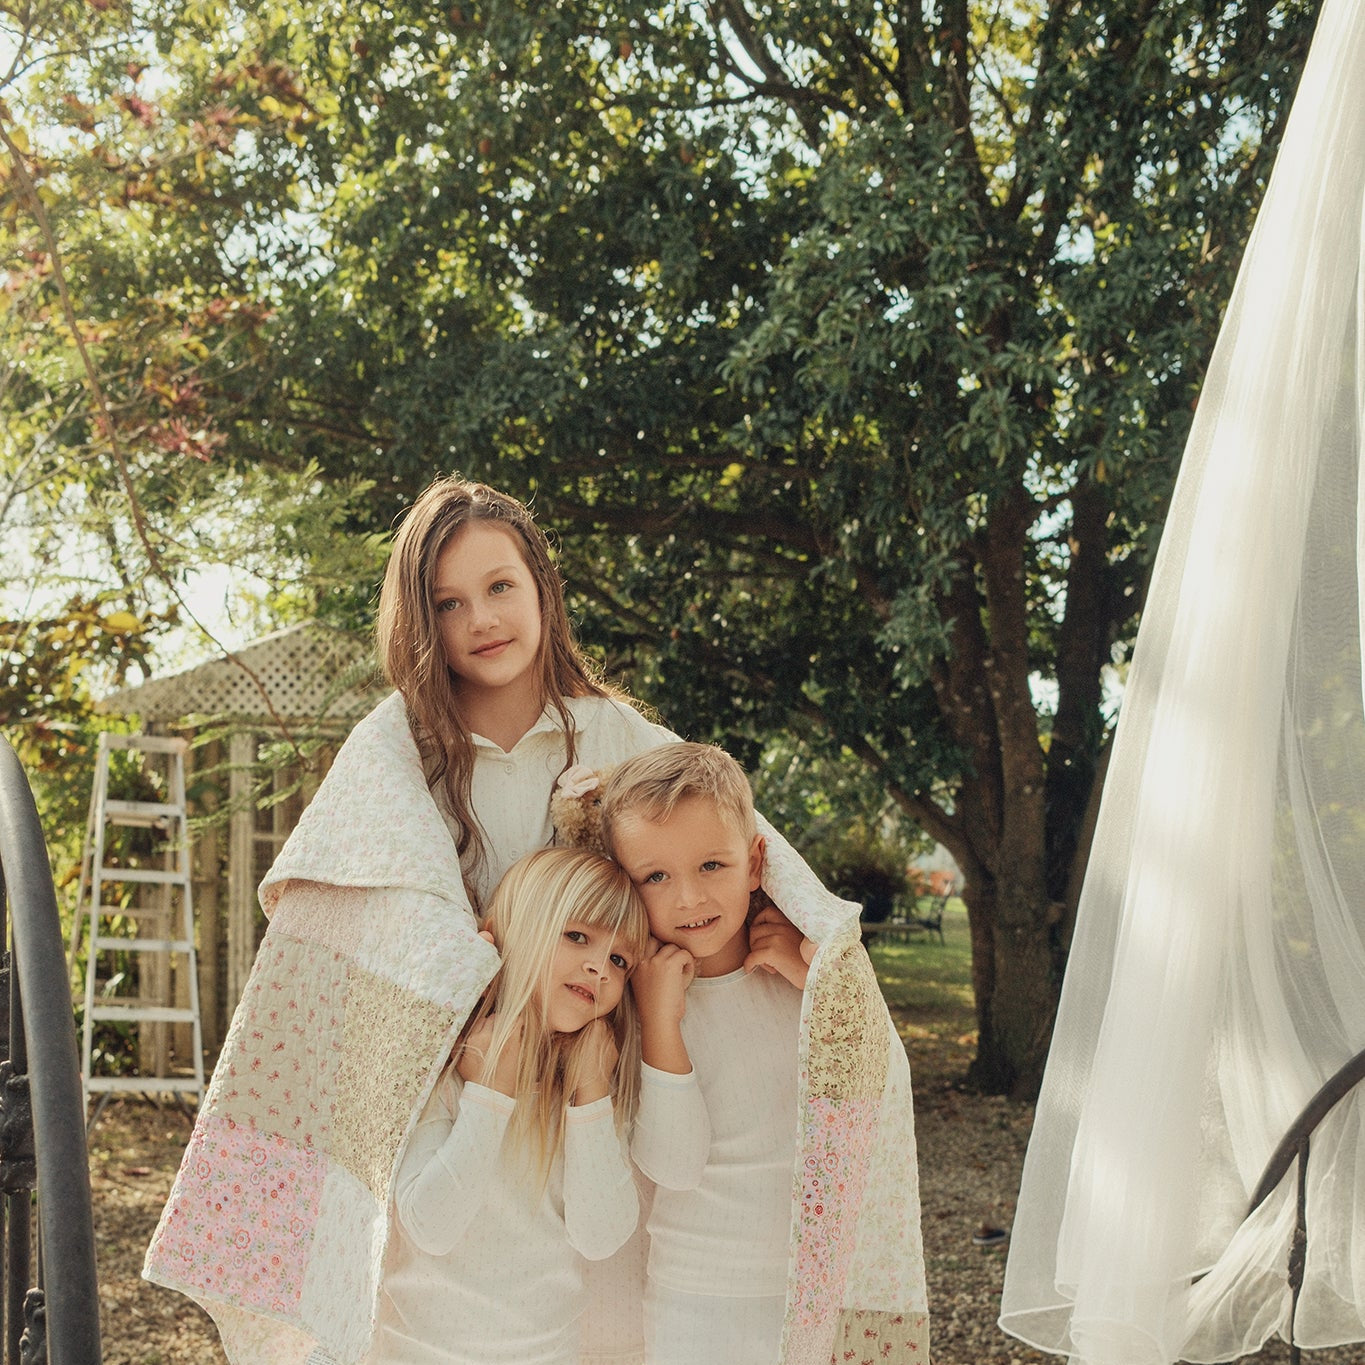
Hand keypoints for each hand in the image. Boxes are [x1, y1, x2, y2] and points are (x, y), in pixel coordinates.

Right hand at [455, 1014, 521, 1095]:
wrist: (491, 1091)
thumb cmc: (476, 1079)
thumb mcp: (460, 1063)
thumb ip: (458, 1047)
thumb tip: (458, 1034)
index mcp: (473, 1039)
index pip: (481, 1021)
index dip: (486, 1024)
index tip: (490, 1030)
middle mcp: (485, 1035)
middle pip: (492, 1018)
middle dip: (496, 1022)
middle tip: (500, 1030)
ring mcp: (500, 1038)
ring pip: (503, 1018)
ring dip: (506, 1021)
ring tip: (509, 1028)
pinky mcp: (513, 1041)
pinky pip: (517, 1022)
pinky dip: (518, 1021)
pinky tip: (519, 1025)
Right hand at [571, 1018, 618, 1105]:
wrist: (591, 1088)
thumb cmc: (577, 1066)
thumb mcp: (564, 1046)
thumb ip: (564, 1033)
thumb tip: (559, 1027)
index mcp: (597, 1026)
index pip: (593, 1013)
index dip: (585, 1016)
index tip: (580, 1021)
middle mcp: (608, 1032)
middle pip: (600, 1022)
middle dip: (591, 1025)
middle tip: (582, 1031)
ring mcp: (613, 1043)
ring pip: (605, 1033)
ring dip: (597, 1035)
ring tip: (587, 1043)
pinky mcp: (615, 1053)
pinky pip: (608, 1044)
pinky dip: (601, 1046)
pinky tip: (592, 1054)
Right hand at [632, 937, 695, 1073]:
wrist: (658, 1022)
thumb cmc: (656, 1009)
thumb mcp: (647, 984)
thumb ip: (653, 968)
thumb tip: (671, 953)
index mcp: (635, 965)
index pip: (647, 943)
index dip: (659, 950)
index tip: (667, 964)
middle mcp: (642, 960)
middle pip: (659, 940)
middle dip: (669, 950)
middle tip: (676, 967)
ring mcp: (655, 961)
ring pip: (674, 947)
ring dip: (681, 959)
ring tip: (681, 977)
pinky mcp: (669, 964)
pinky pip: (685, 954)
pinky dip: (689, 965)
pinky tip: (686, 979)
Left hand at [744, 906, 809, 989]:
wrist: (821, 974)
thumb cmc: (811, 961)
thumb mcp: (801, 939)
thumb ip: (786, 932)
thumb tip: (761, 933)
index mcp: (791, 920)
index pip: (767, 912)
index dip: (759, 923)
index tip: (760, 936)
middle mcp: (783, 926)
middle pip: (755, 930)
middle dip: (755, 943)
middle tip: (765, 955)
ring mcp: (777, 938)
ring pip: (753, 944)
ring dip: (757, 955)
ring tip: (770, 965)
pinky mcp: (773, 952)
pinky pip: (751, 956)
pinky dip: (748, 963)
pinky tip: (751, 969)